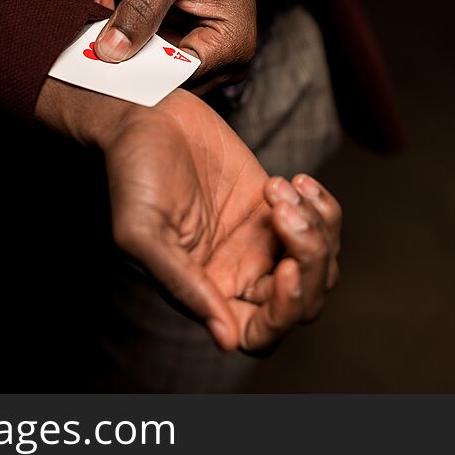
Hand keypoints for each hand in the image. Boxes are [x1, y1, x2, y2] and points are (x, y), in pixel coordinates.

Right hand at [37, 79, 340, 350]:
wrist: (146, 116)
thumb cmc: (132, 172)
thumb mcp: (142, 232)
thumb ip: (182, 285)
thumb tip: (226, 338)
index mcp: (205, 290)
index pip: (261, 333)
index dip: (285, 312)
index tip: (288, 269)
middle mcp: (237, 272)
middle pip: (302, 301)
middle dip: (310, 260)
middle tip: (284, 212)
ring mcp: (260, 240)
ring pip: (320, 263)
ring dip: (317, 227)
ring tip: (282, 189)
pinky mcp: (275, 207)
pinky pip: (322, 223)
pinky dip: (322, 205)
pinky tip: (295, 181)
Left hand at [92, 0, 272, 90]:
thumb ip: (142, 9)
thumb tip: (110, 52)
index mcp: (232, 46)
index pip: (174, 77)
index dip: (134, 68)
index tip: (97, 51)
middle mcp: (228, 61)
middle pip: (166, 77)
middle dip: (127, 55)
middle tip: (91, 25)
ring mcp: (213, 56)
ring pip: (157, 67)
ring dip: (127, 42)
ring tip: (102, 7)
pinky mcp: (195, 47)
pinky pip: (158, 53)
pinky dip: (135, 35)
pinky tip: (114, 9)